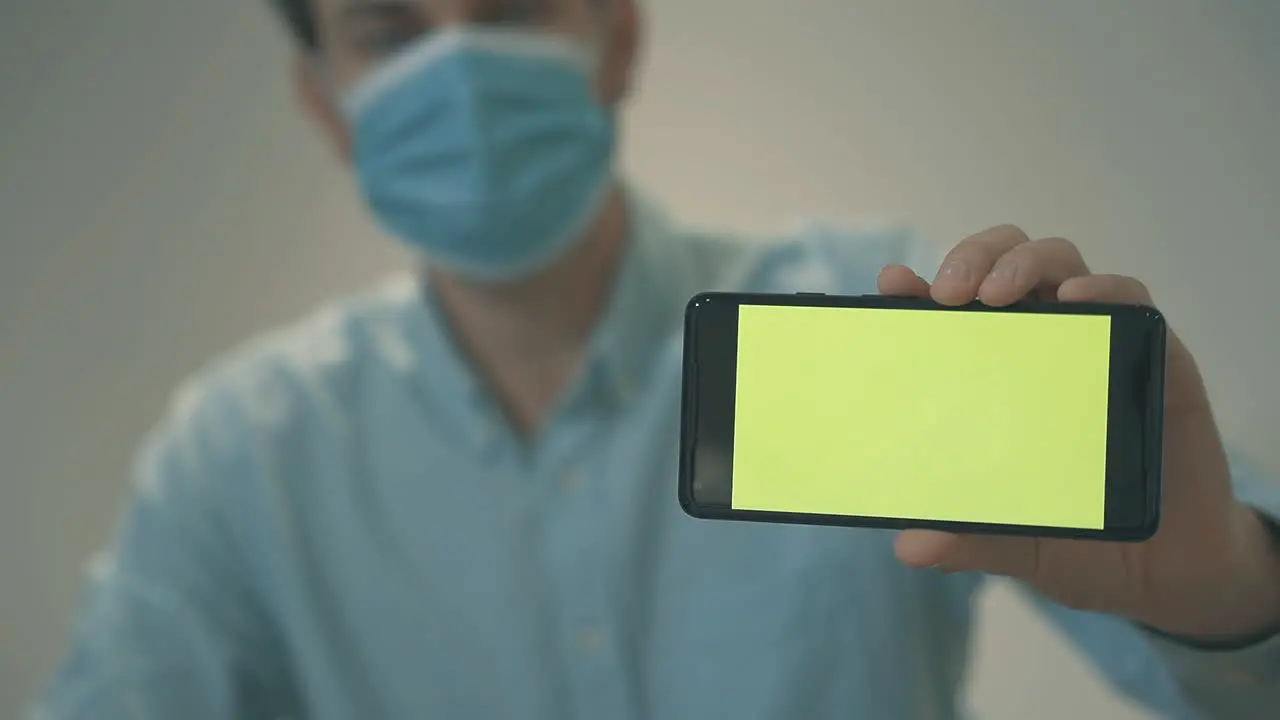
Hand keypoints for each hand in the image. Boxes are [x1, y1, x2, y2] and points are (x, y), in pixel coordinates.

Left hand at [879, 225, 1279, 640]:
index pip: (948, 310)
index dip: (916, 287)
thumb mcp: (1014, 544)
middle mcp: (1038, 345)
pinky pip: (1132, 301)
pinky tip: (1077, 299)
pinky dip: (1105, 289)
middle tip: (950, 294)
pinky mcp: (1153, 357)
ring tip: (996, 294)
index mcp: (990, 372)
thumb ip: (967, 539)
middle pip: (1002, 262)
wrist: (1162, 570)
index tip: (892, 282)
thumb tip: (910, 547)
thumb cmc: (1076, 540)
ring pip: (1059, 264)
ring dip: (1024, 262)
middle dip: (972, 257)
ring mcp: (1094, 344)